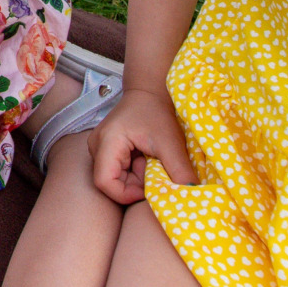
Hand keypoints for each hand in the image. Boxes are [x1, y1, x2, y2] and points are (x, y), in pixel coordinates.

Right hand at [88, 88, 198, 204]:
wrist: (150, 92)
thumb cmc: (157, 112)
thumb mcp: (171, 143)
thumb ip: (180, 172)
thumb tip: (191, 194)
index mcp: (107, 141)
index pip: (104, 182)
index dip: (126, 194)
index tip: (149, 188)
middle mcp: (96, 146)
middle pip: (110, 183)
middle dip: (134, 185)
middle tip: (153, 169)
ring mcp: (99, 147)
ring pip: (114, 179)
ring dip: (136, 178)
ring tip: (150, 161)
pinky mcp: (105, 149)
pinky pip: (117, 171)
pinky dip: (134, 172)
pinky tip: (144, 158)